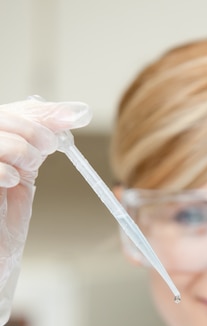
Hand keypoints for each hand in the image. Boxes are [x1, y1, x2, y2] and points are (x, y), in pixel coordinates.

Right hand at [0, 98, 91, 325]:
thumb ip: (43, 139)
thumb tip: (77, 113)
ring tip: (25, 169)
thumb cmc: (4, 212)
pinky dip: (4, 170)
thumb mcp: (26, 167)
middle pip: (4, 116)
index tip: (77, 116)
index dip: (46, 111)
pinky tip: (13, 181)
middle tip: (49, 146)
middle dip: (33, 129)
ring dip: (20, 149)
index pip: (16, 110)